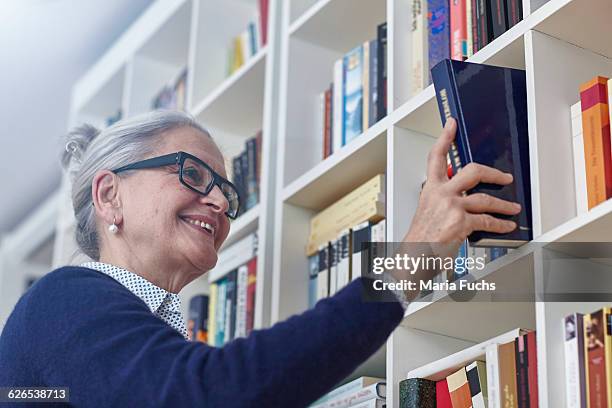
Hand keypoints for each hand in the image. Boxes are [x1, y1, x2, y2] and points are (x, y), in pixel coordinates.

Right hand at [403, 118, 521, 256]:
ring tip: (512, 208)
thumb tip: (463, 196)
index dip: (444, 137)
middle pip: (472, 171)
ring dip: (504, 204)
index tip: (451, 124)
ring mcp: (452, 206)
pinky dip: (501, 224)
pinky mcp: (461, 222)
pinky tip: (506, 226)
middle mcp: (441, 194)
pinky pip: (488, 220)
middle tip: (504, 176)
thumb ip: (443, 198)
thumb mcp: (427, 210)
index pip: (436, 157)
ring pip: (486, 198)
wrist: (414, 255)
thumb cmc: (421, 236)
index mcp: (431, 189)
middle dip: (493, 173)